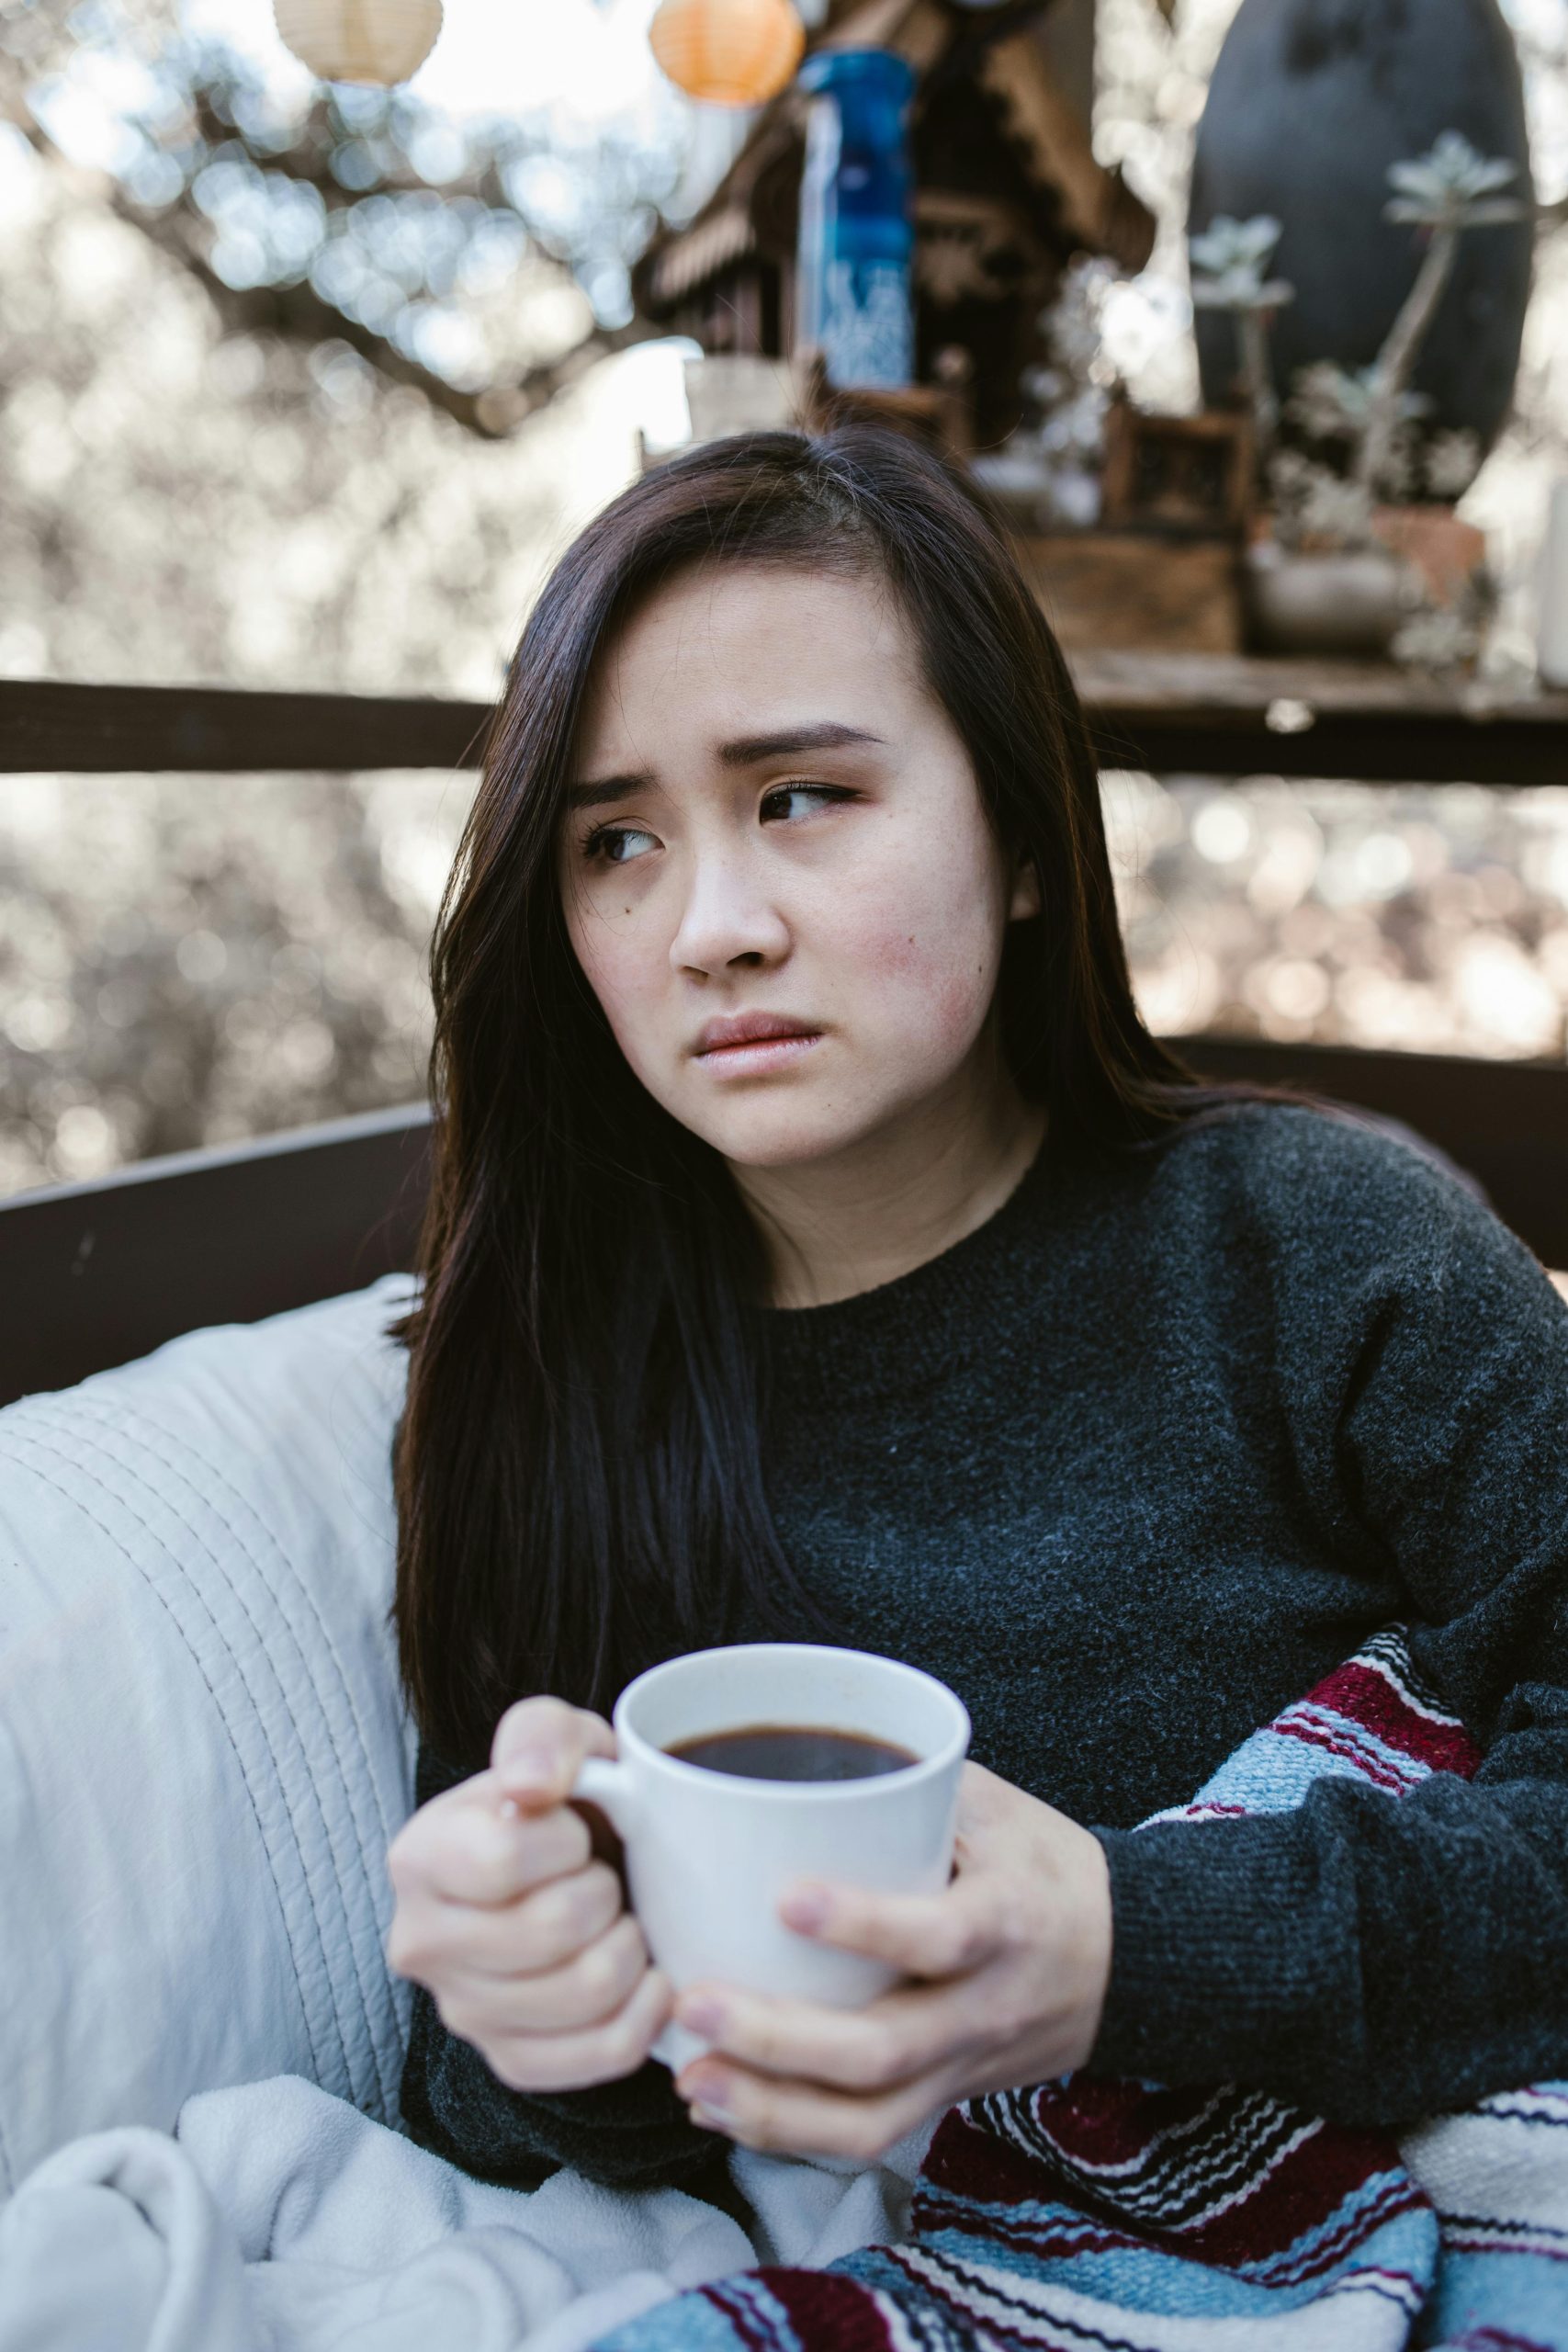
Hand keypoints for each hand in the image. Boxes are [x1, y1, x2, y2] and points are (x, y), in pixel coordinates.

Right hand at [386, 1697, 673, 2091]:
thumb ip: (540, 1737)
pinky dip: (647, 2010)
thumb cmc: (564, 1801)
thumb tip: (531, 1786)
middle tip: (600, 1878)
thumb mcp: (555, 1738)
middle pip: (553, 1928)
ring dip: (630, 1946)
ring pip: (587, 1992)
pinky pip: (604, 2052)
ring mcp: (464, 2013)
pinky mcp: (513, 2060)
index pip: (504, 1860)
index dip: (565, 1841)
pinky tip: (645, 1974)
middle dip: (604, 1891)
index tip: (572, 1832)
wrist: (574, 1867)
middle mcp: (423, 1944)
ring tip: (617, 1920)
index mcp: (418, 1858)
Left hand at [670, 1761, 1111, 2162]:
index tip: (786, 1899)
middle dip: (780, 2038)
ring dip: (773, 2108)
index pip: (941, 1935)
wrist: (1126, 1959)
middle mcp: (986, 2008)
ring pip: (870, 2115)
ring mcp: (963, 2065)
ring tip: (694, 2082)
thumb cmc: (1041, 1864)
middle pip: (884, 2046)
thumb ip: (909, 1784)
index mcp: (1008, 1920)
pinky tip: (725, 2106)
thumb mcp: (994, 1805)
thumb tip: (794, 1753)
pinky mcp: (944, 2097)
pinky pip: (868, 2135)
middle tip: (696, 2003)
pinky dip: (791, 2129)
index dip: (865, 1924)